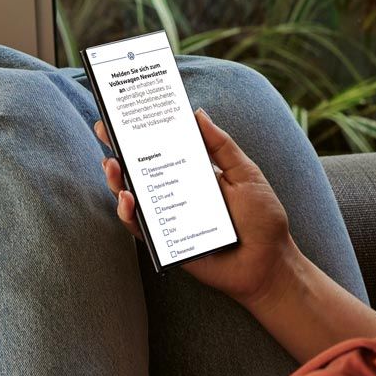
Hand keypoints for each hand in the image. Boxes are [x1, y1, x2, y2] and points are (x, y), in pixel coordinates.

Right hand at [94, 108, 298, 306]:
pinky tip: (128, 200)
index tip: (123, 114)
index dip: (142, 133)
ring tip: (113, 166)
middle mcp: (178, 194)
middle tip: (105, 132)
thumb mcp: (245, 173)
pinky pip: (141, 229)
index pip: (163, 149)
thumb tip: (197, 113)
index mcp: (195, 174)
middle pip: (141, 172)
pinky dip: (130, 215)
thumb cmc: (262, 218)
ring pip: (134, 199)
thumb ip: (221, 146)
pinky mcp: (167, 243)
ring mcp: (170, 218)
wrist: (270, 262)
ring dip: (118, 182)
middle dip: (119, 151)